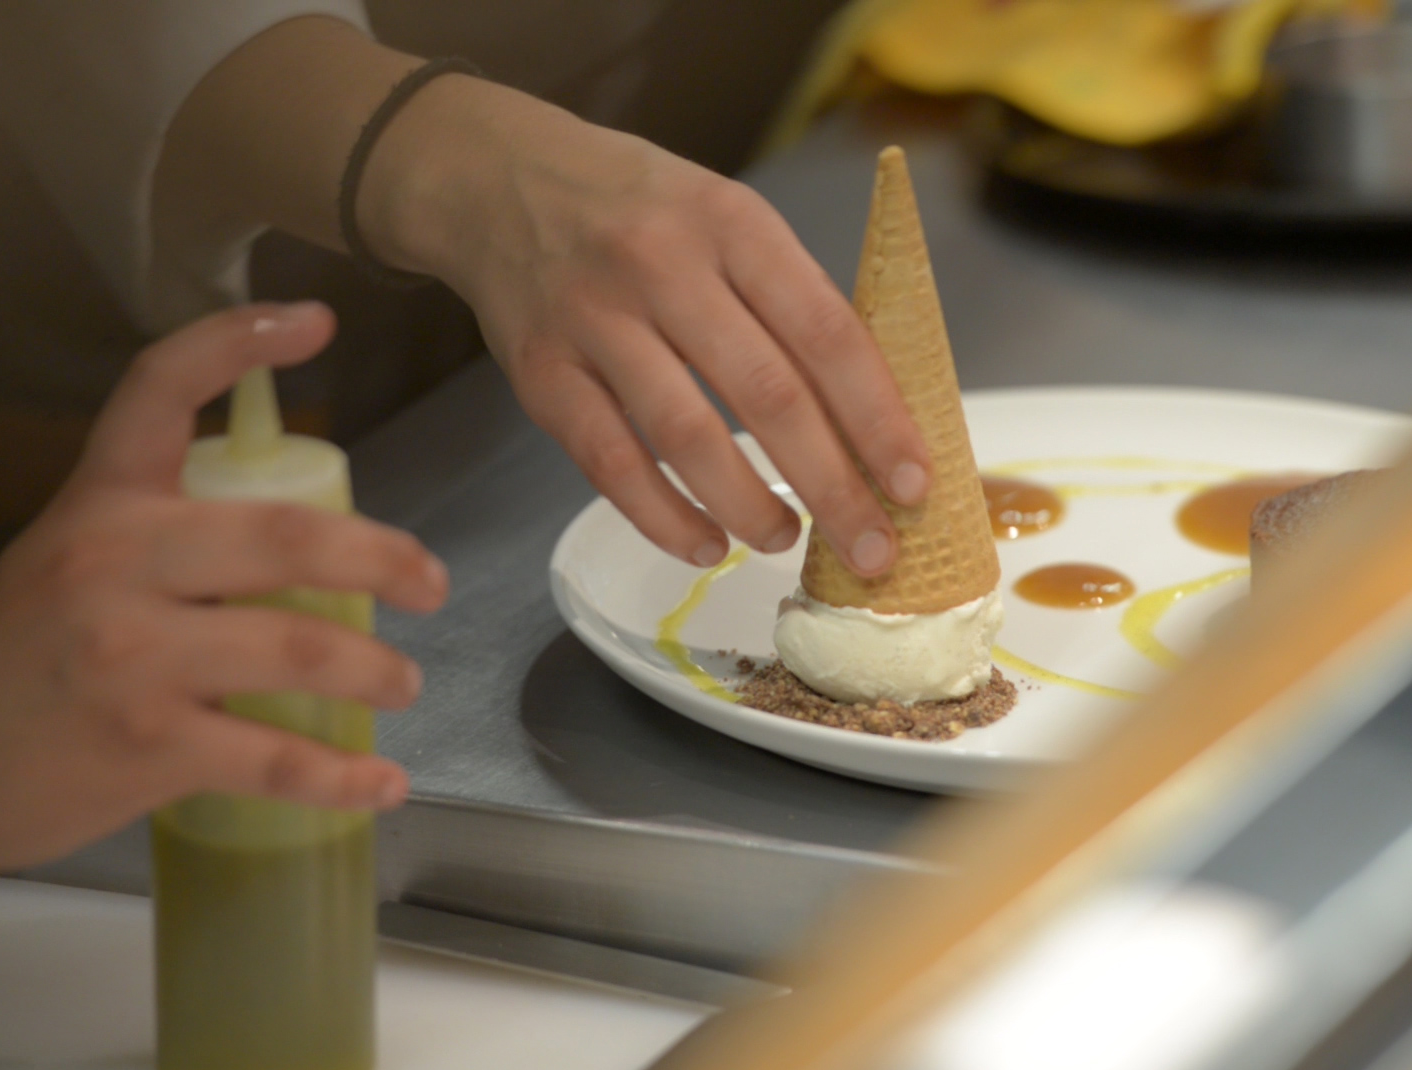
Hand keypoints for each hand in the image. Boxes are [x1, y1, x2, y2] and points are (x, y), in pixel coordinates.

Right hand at [0, 303, 448, 872]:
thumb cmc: (27, 662)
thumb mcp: (74, 564)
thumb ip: (170, 541)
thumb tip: (307, 548)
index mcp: (102, 504)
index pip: (159, 390)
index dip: (237, 342)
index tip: (314, 318)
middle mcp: (115, 565)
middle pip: (283, 536)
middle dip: (382, 557)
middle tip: (430, 584)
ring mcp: (131, 657)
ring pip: (298, 649)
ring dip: (376, 670)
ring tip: (402, 684)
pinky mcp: (145, 746)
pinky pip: (273, 759)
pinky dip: (343, 779)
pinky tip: (380, 785)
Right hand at [360, 80, 932, 573]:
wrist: (497, 179)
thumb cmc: (641, 210)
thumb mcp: (727, 218)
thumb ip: (789, 301)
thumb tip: (870, 419)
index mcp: (733, 224)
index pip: (825, 332)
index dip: (877, 417)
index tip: (914, 482)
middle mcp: (663, 266)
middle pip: (767, 393)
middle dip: (833, 484)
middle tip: (873, 548)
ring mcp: (595, 320)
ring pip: (687, 436)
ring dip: (750, 506)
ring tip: (788, 541)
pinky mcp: (541, 372)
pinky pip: (610, 461)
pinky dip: (663, 515)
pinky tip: (704, 545)